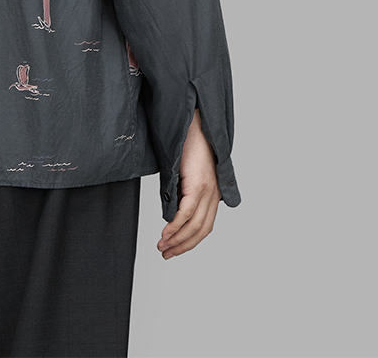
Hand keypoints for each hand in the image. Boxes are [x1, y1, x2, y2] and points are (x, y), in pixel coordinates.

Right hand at [156, 109, 221, 259]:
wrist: (192, 124)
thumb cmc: (186, 145)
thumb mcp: (184, 174)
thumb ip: (181, 193)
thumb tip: (170, 214)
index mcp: (213, 193)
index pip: (204, 226)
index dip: (190, 241)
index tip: (174, 249)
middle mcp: (214, 194)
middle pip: (201, 231)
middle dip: (183, 246)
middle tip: (166, 254)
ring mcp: (208, 190)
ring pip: (194, 226)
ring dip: (177, 240)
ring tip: (162, 246)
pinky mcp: (199, 185)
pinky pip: (186, 213)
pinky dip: (175, 226)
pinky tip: (165, 233)